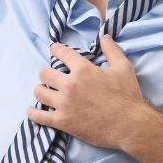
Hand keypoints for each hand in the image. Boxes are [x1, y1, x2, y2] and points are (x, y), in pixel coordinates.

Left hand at [27, 35, 149, 149]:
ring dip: (41, 90)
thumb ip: (112, 50)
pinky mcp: (63, 121)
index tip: (54, 49)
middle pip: (45, 73)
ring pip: (39, 92)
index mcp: (83, 69)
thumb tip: (104, 36)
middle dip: (46, 73)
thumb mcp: (124, 68)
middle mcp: (70, 84)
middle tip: (50, 77)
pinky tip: (32, 111)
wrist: (130, 126)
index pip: (61, 53)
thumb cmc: (128, 96)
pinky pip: (39, 116)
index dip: (56, 49)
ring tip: (44, 91)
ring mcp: (64, 103)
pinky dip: (33, 113)